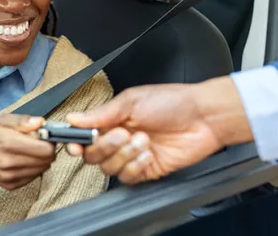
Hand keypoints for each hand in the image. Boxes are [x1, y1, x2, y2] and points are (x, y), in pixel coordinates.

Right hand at [0, 113, 54, 189]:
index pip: (45, 150)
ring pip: (42, 170)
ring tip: (28, 151)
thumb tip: (41, 122)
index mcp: (9, 143)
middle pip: (46, 161)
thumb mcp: (1, 119)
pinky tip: (22, 160)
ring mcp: (9, 176)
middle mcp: (9, 163)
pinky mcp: (9, 185)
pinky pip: (32, 178)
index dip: (49, 141)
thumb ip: (23, 121)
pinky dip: (32, 169)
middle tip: (38, 142)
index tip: (45, 136)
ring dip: (40, 160)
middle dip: (46, 150)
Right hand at [65, 77, 251, 184]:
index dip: (76, 142)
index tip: (76, 145)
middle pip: (93, 155)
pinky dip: (135, 166)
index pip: (84, 136)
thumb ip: (101, 113)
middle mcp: (118, 139)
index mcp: (111, 120)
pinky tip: (148, 154)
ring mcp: (132, 156)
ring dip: (124, 155)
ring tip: (143, 140)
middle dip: (105, 146)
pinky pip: (128, 177)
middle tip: (122, 134)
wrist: (204, 117)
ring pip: (109, 168)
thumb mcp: (131, 101)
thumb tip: (73, 118)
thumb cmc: (171, 102)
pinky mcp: (146, 170)